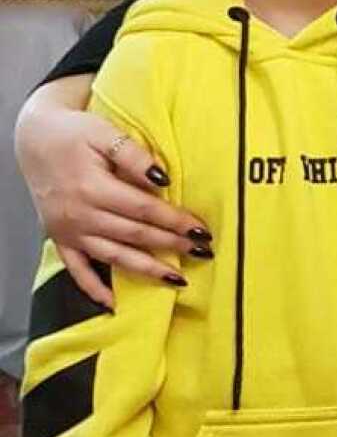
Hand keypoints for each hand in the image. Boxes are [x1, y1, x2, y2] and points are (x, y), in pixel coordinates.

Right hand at [17, 96, 207, 306]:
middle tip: (202, 252)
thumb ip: (134, 156)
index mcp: (93, 188)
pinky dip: (94, 288)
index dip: (175, 221)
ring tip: (177, 279)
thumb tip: (162, 179)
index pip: (144, 210)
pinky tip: (114, 302)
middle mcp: (80, 215)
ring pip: (112, 256)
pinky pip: (76, 270)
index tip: (202, 229)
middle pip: (134, 235)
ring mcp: (68, 231)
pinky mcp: (59, 239)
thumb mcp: (105, 133)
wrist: (34, 138)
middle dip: (171, 245)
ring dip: (146, 270)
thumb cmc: (74, 133)